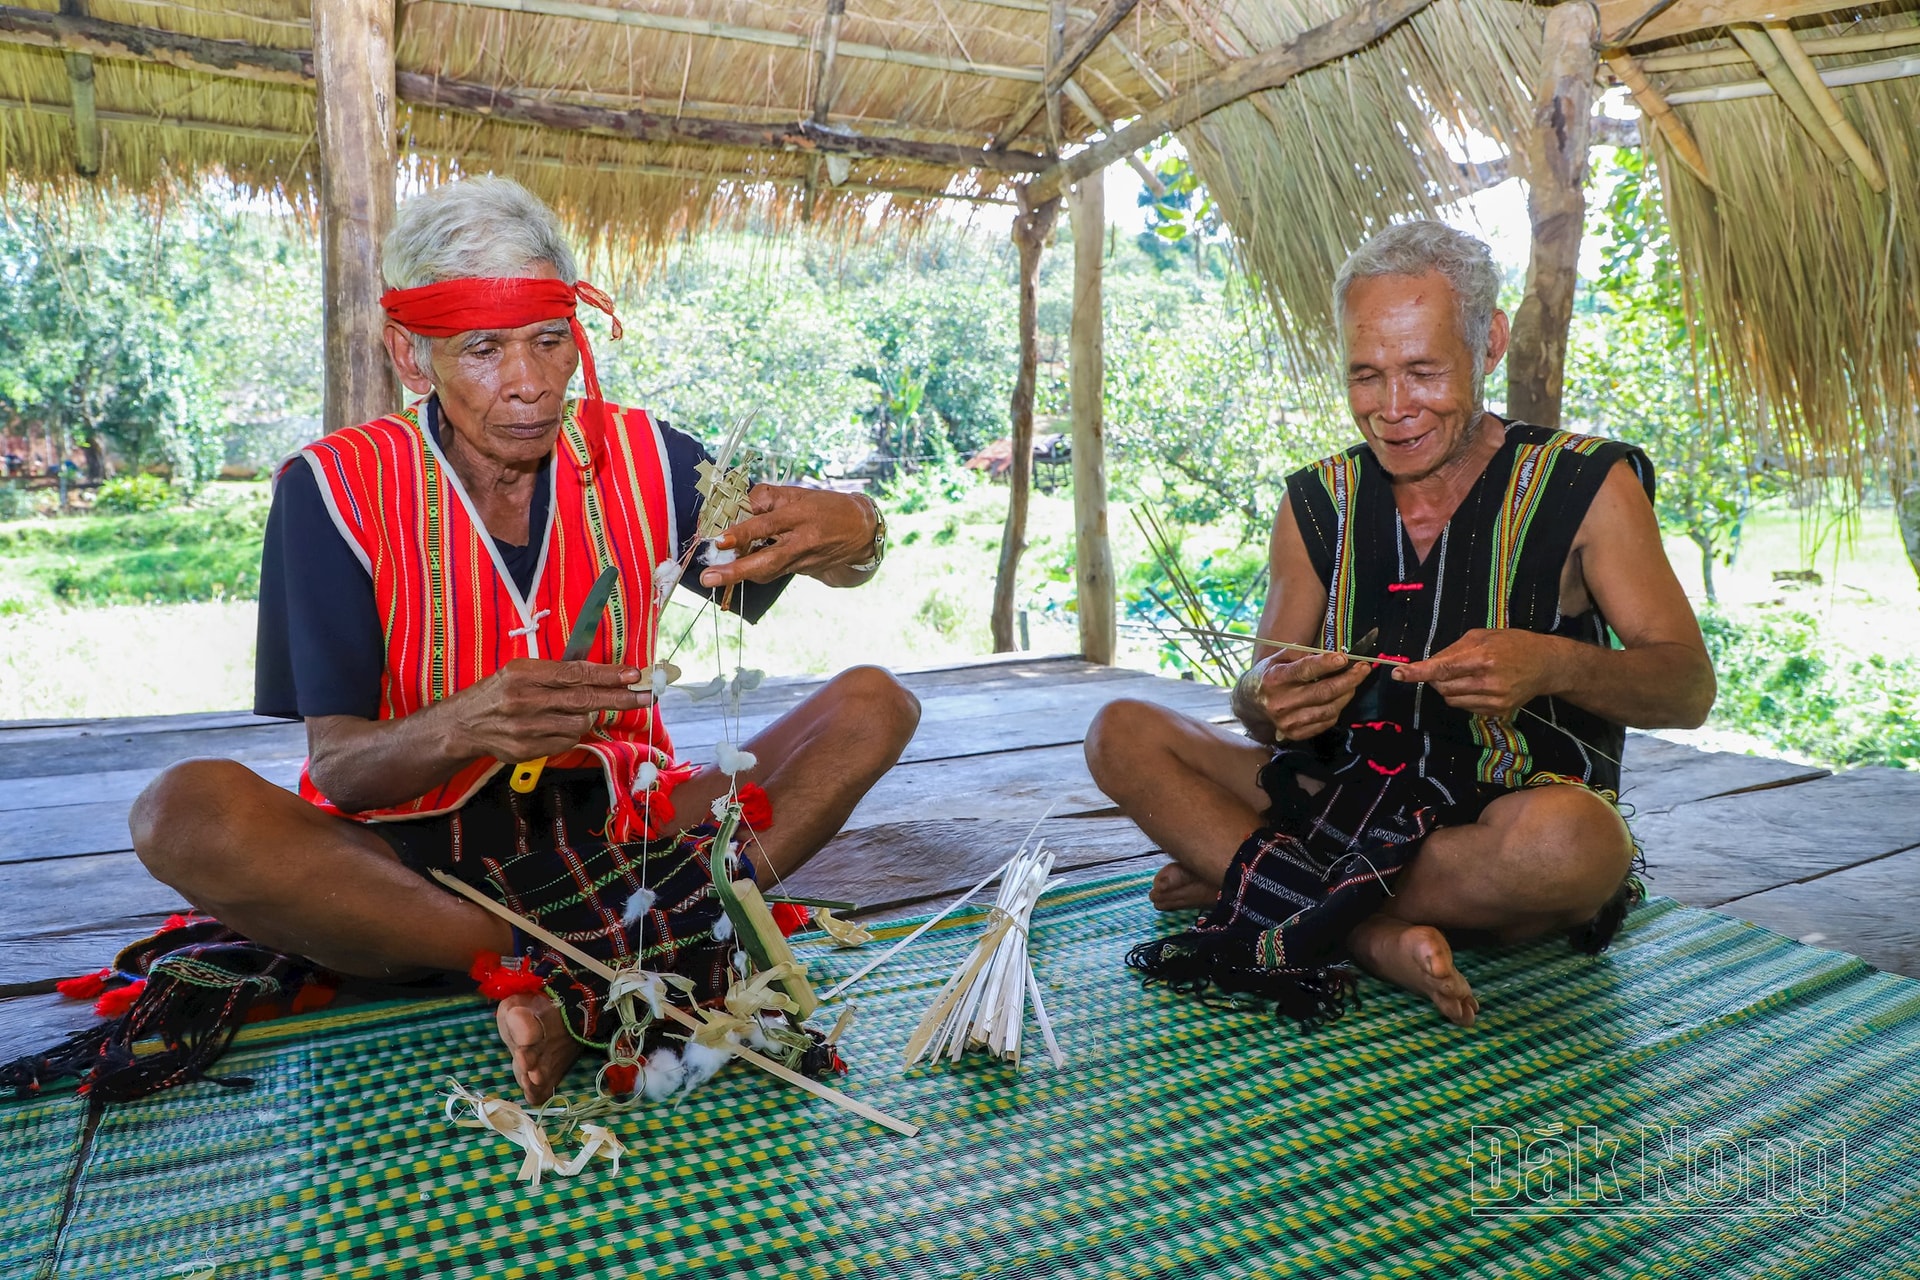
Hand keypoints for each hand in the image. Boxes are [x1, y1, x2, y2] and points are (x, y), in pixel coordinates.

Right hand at [446, 658, 650, 761]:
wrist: (464, 724)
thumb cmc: (500, 692)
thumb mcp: (521, 671)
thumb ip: (557, 673)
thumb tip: (605, 674)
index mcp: (524, 674)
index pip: (576, 673)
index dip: (608, 675)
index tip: (634, 675)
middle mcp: (525, 700)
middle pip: (584, 700)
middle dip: (619, 698)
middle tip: (646, 696)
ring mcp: (526, 728)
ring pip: (579, 724)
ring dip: (587, 717)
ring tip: (576, 710)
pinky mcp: (527, 750)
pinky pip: (566, 742)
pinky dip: (570, 733)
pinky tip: (558, 725)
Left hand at [699, 485, 876, 586]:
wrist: (860, 531)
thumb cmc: (825, 507)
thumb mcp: (797, 493)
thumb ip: (766, 498)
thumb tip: (737, 506)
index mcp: (800, 516)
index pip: (767, 525)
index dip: (743, 533)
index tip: (721, 540)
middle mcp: (801, 541)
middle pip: (766, 560)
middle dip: (736, 572)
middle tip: (709, 578)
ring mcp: (802, 560)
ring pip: (768, 571)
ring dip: (740, 576)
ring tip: (715, 577)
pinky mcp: (802, 570)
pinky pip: (774, 572)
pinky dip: (755, 571)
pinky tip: (740, 569)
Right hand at [1252, 651, 1372, 740]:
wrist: (1251, 703)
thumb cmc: (1269, 676)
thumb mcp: (1278, 658)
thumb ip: (1302, 654)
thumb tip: (1332, 654)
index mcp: (1274, 679)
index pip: (1304, 671)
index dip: (1326, 664)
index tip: (1344, 658)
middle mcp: (1280, 702)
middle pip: (1323, 692)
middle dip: (1349, 679)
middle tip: (1364, 668)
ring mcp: (1288, 721)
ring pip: (1329, 709)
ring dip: (1347, 694)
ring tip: (1354, 682)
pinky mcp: (1295, 734)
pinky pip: (1326, 722)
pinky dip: (1338, 708)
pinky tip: (1340, 697)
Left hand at [1391, 629, 1562, 716]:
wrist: (1546, 664)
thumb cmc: (1513, 643)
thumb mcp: (1482, 636)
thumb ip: (1453, 650)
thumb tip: (1428, 663)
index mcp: (1483, 657)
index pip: (1442, 668)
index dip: (1417, 672)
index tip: (1397, 674)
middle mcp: (1488, 681)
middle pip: (1442, 687)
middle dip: (1435, 679)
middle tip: (1444, 668)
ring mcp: (1494, 700)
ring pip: (1451, 700)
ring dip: (1448, 688)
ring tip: (1465, 675)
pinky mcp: (1498, 712)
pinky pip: (1466, 707)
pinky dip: (1462, 697)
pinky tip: (1477, 686)